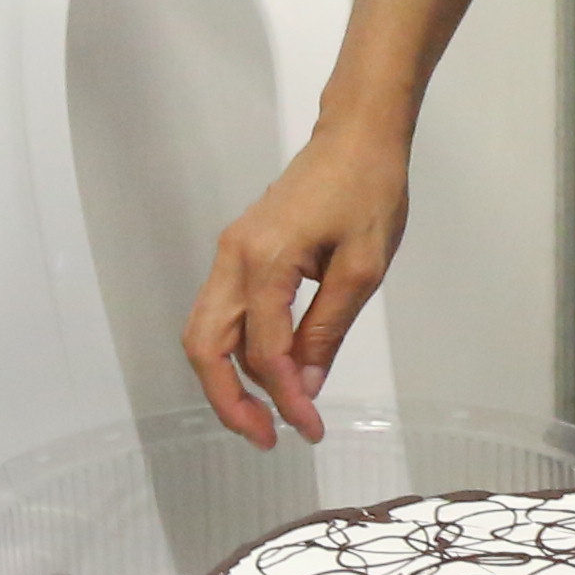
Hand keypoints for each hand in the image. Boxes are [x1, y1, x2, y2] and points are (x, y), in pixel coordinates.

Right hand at [183, 117, 412, 446]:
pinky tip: (270, 374)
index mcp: (264, 260)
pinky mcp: (239, 251)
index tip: (311, 430)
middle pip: (204, 346)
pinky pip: (224, 313)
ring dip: (228, 380)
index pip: (264, 351)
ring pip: (206, 332)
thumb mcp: (362, 268)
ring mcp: (230, 253)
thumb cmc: (370, 192)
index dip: (285, 399)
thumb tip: (304, 386)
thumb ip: (327, 329)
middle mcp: (233, 258)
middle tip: (268, 439)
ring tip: (268, 417)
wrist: (357, 135)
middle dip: (228, 401)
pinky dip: (237, 351)